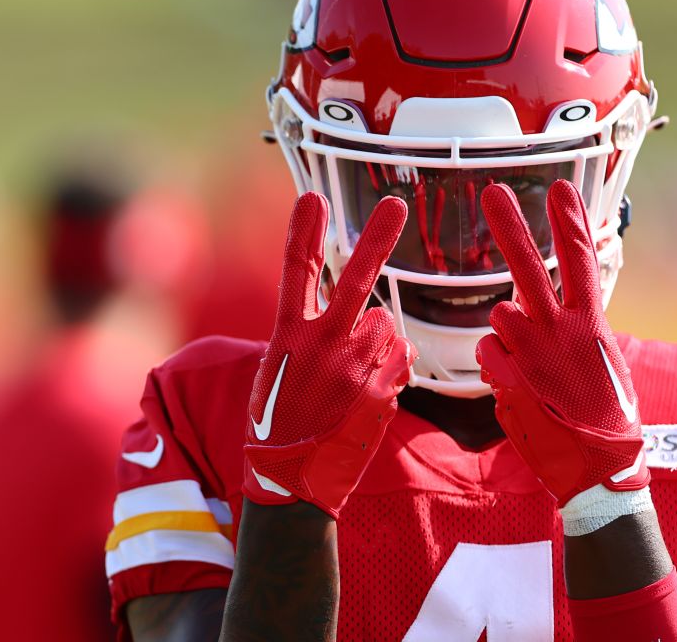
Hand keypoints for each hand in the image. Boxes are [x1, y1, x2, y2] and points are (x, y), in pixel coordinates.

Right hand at [242, 192, 415, 517]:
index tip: (312, 195)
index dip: (302, 231)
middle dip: (375, 240)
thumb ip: (309, 335)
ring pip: (385, 326)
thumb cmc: (279, 423)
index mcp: (288, 336)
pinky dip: (390, 365)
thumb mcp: (277, 370)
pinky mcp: (381, 390)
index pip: (295, 272)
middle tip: (395, 205)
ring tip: (350, 376)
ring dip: (376, 340)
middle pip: (354, 281)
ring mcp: (355, 368)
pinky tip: (366, 392)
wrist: (292, 481)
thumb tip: (358, 313)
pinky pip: (399, 357)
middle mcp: (323, 346)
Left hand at [476, 181, 647, 506]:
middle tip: (492, 191)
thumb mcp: (605, 364)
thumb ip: (577, 332)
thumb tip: (551, 313)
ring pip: (500, 317)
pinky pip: (488, 352)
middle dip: (510, 226)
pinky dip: (498, 364)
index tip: (559, 187)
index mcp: (592, 325)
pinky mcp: (505, 376)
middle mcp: (559, 332)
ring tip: (533, 367)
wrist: (597, 470)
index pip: (582, 260)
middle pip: (530, 268)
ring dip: (509, 334)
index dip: (569, 221)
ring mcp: (529, 354)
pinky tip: (520, 386)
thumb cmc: (607, 419)